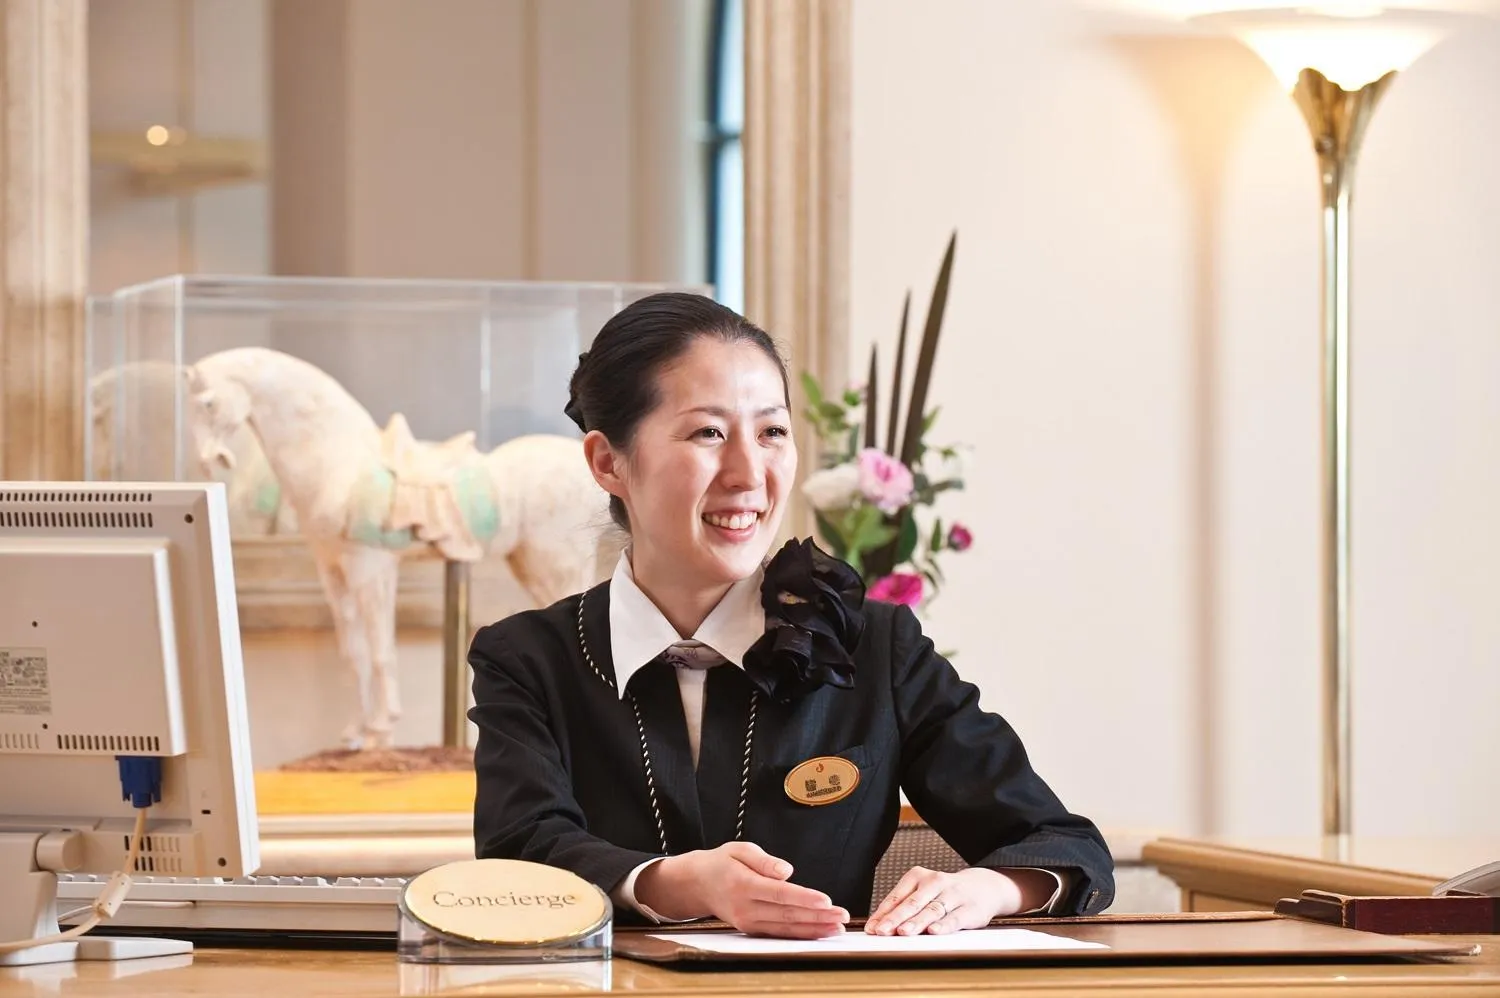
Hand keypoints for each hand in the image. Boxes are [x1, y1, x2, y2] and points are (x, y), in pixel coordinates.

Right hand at [635, 841, 849, 938]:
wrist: (697, 885)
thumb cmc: (721, 863)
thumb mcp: (739, 849)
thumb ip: (764, 860)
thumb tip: (787, 872)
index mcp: (742, 885)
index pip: (779, 894)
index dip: (804, 898)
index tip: (827, 900)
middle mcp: (745, 908)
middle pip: (787, 914)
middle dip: (818, 916)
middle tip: (843, 915)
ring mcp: (748, 923)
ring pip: (786, 929)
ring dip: (814, 929)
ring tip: (838, 926)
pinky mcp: (751, 930)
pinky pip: (780, 934)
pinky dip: (802, 934)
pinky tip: (820, 931)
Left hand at [865, 866, 1033, 935]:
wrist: (984, 887)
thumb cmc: (945, 893)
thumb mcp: (923, 893)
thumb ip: (903, 907)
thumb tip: (876, 926)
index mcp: (918, 876)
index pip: (897, 896)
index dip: (883, 913)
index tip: (872, 928)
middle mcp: (935, 882)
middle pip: (912, 902)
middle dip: (895, 918)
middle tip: (882, 931)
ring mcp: (953, 894)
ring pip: (932, 909)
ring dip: (916, 922)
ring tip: (903, 932)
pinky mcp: (970, 909)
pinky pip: (955, 918)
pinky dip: (944, 925)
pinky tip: (934, 931)